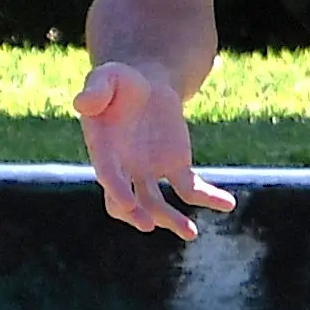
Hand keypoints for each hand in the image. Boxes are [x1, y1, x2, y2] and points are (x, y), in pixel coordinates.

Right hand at [75, 61, 233, 238]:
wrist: (146, 84)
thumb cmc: (120, 81)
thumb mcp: (107, 77)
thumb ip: (95, 89)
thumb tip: (82, 103)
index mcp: (104, 150)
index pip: (108, 174)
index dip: (117, 189)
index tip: (128, 203)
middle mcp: (124, 169)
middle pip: (128, 202)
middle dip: (137, 214)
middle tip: (149, 224)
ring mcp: (150, 172)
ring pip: (158, 204)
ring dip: (172, 219)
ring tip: (190, 232)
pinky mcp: (176, 167)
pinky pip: (191, 188)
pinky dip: (209, 197)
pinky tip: (227, 204)